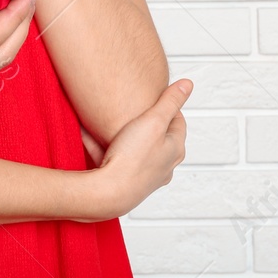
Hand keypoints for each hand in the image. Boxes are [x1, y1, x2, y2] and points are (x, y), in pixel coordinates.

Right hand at [79, 79, 191, 220]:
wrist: (108, 193)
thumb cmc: (132, 158)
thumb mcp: (154, 121)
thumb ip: (170, 101)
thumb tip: (187, 84)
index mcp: (175, 150)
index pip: (178, 121)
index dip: (167, 106)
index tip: (154, 96)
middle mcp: (164, 165)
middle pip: (159, 137)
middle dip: (145, 121)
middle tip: (133, 109)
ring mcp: (146, 176)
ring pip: (137, 148)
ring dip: (124, 135)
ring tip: (109, 123)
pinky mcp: (127, 182)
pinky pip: (118, 159)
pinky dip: (106, 147)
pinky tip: (90, 137)